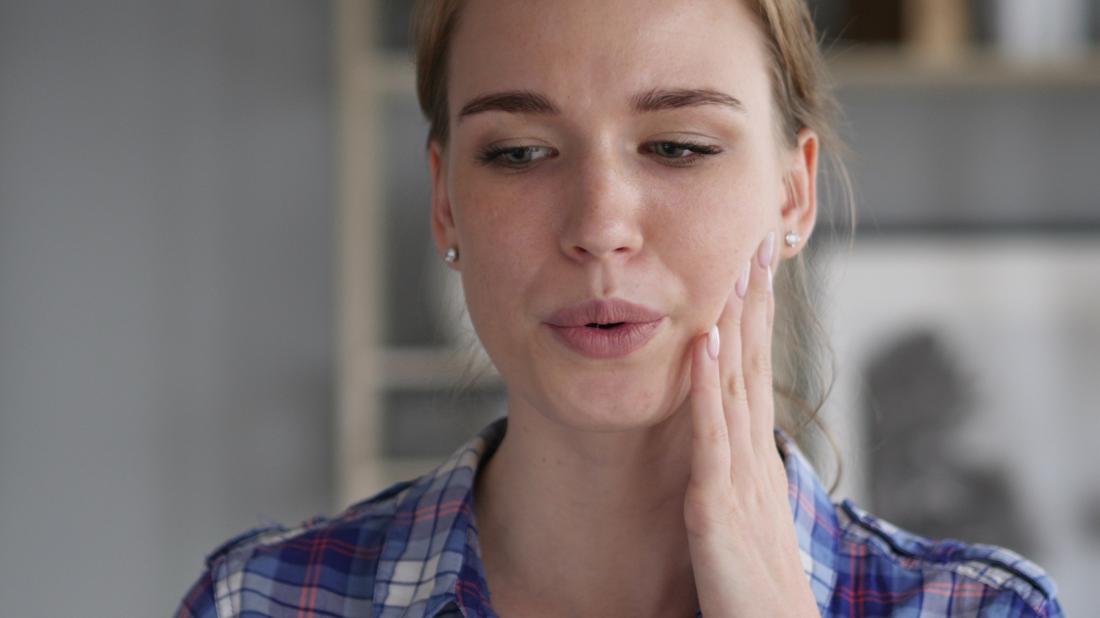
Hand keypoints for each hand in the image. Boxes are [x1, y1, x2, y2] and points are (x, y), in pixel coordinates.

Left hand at [683, 231, 819, 616]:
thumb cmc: (757, 591)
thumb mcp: (744, 523)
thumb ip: (734, 481)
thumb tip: (724, 446)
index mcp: (756, 461)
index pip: (757, 375)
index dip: (757, 320)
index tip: (756, 269)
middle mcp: (754, 459)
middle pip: (756, 365)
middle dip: (755, 302)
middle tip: (758, 240)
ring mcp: (739, 480)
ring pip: (738, 385)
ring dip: (737, 322)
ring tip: (735, 267)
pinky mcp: (717, 508)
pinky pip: (712, 436)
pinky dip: (707, 385)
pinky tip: (706, 341)